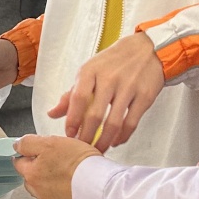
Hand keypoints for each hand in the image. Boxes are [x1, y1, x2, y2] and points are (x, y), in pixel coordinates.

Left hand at [13, 133, 99, 198]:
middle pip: (32, 178)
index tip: (34, 151)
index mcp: (32, 175)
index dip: (27, 153)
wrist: (102, 187)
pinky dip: (67, 193)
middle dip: (39, 169)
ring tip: (70, 173)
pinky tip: (77, 185)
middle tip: (57, 160)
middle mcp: (39, 192)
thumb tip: (17, 145)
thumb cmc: (80, 165)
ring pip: (47, 190)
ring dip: (53, 182)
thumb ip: (29, 143)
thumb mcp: (51, 143)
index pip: (19, 162)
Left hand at [50, 32, 163, 151]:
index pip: (77, 98)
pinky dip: (122, 136)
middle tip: (82, 148)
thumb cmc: (113, 62)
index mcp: (90, 71)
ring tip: (98, 149)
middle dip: (86, 136)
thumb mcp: (89, 72)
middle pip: (95, 114)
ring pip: (114, 122)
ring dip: (104, 141)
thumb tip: (52, 114)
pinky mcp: (145, 96)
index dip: (72, 120)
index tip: (69, 135)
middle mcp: (109, 79)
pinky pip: (131, 122)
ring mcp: (128, 87)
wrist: (146, 49)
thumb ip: (71, 94)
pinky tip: (116, 141)